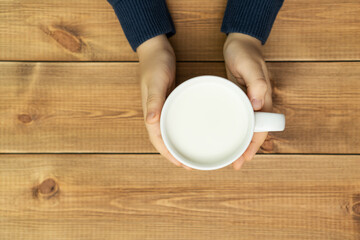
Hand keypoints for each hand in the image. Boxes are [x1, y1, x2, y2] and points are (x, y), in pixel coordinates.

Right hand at [137, 35, 190, 169]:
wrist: (155, 49)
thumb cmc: (155, 64)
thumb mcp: (155, 82)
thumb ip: (153, 101)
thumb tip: (151, 122)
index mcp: (150, 112)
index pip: (157, 140)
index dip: (168, 154)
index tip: (181, 164)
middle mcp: (154, 113)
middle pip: (162, 140)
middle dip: (174, 154)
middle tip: (189, 165)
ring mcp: (160, 108)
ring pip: (167, 132)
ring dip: (176, 145)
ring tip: (190, 154)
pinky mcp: (167, 101)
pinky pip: (172, 121)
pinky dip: (178, 131)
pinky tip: (189, 132)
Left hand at [223, 33, 272, 169]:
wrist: (241, 42)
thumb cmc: (245, 53)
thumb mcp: (250, 66)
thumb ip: (257, 84)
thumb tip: (259, 105)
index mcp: (264, 100)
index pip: (262, 129)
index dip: (254, 145)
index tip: (244, 159)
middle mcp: (258, 104)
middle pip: (255, 133)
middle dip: (246, 150)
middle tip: (234, 165)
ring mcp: (249, 102)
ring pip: (248, 128)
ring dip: (241, 143)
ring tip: (231, 156)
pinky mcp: (240, 99)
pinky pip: (240, 119)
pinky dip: (236, 130)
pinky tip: (228, 136)